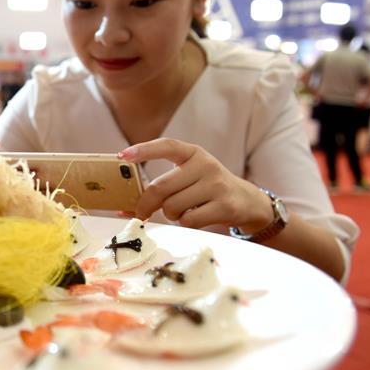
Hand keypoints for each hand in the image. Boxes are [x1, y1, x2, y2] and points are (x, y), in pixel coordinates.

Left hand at [118, 138, 272, 231]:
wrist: (247, 201)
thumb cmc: (208, 188)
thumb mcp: (190, 176)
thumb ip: (163, 185)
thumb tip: (125, 207)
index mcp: (194, 153)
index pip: (166, 146)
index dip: (143, 150)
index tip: (122, 156)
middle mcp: (205, 165)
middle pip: (160, 187)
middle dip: (146, 204)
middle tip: (143, 213)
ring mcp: (217, 185)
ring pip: (172, 207)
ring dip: (171, 215)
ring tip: (183, 211)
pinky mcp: (225, 206)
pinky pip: (189, 221)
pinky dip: (186, 223)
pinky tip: (196, 217)